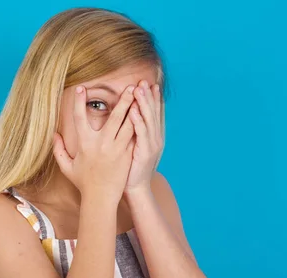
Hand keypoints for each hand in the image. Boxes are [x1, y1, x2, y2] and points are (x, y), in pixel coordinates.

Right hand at [53, 84, 136, 201]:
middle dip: (122, 100)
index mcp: (85, 144)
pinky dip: (140, 124)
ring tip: (141, 97)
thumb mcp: (67, 167)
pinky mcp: (127, 155)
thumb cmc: (83, 182)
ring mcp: (117, 149)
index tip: (82, 87)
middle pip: (115, 117)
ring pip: (129, 124)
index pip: (80, 118)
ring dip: (135, 109)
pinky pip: (135, 136)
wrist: (100, 198)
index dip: (79, 102)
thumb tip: (54, 134)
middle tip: (129, 86)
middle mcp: (102, 144)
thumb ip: (59, 150)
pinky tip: (146, 114)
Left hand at [125, 80, 163, 194]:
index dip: (154, 98)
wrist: (135, 188)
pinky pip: (141, 133)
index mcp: (154, 136)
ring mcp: (152, 145)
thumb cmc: (131, 168)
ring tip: (139, 89)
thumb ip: (135, 132)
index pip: (156, 113)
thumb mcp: (135, 146)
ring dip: (144, 103)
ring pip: (148, 119)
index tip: (151, 84)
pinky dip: (138, 120)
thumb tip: (131, 117)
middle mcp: (156, 138)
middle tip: (144, 81)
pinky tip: (134, 110)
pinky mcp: (144, 152)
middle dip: (149, 96)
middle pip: (154, 113)